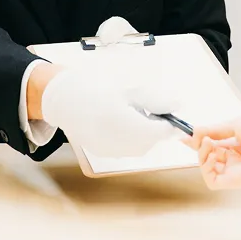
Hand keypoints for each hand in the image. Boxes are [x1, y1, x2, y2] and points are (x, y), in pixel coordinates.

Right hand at [41, 67, 177, 157]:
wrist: (62, 98)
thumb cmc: (95, 88)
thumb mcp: (127, 89)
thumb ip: (154, 99)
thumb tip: (177, 105)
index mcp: (122, 119)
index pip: (158, 132)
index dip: (171, 127)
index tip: (177, 120)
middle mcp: (114, 138)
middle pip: (149, 141)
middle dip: (156, 129)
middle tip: (152, 112)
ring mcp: (107, 148)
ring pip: (139, 147)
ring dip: (144, 134)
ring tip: (134, 114)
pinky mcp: (101, 151)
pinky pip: (125, 148)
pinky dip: (131, 138)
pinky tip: (121, 123)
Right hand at [183, 114, 240, 189]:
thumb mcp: (233, 124)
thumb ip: (212, 130)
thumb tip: (193, 132)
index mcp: (238, 146)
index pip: (213, 146)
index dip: (198, 142)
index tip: (184, 136)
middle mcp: (235, 160)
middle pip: (207, 157)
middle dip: (200, 146)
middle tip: (204, 137)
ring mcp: (234, 171)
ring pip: (207, 168)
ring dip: (202, 155)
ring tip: (210, 144)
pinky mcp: (234, 181)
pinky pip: (212, 180)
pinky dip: (206, 168)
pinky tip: (214, 155)